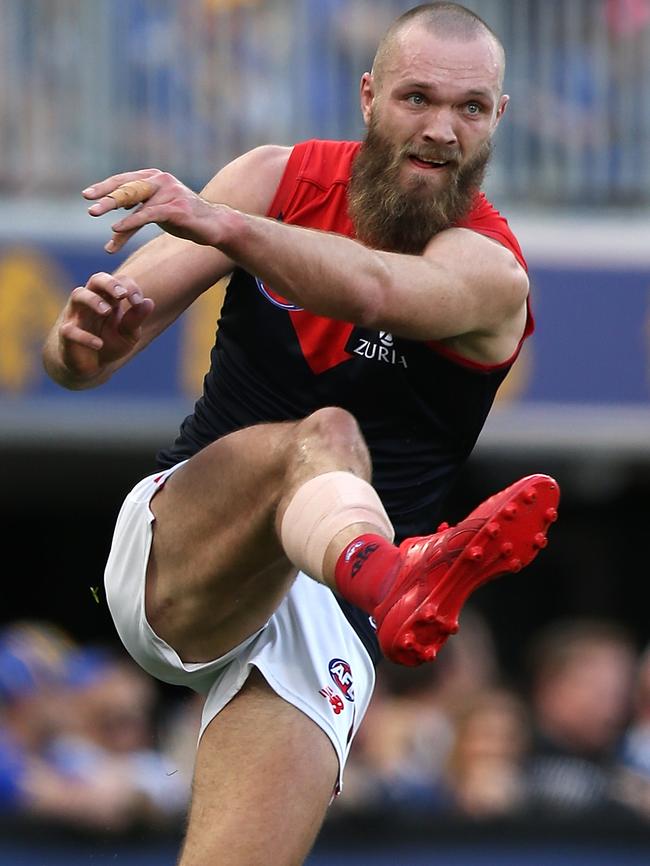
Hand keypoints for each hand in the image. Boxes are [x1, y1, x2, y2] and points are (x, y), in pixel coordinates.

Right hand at [57, 271, 153, 379]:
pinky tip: (99, 344)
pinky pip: (70, 330)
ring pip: (78, 295)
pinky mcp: (66, 334)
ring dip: (93, 300)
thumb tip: (149, 302)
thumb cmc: (110, 343)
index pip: (119, 281)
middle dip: (109, 283)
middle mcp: (91, 302)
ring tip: (107, 311)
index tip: (138, 302)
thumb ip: (136, 319)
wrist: (91, 366)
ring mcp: (76, 315)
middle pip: (96, 279)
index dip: (130, 287)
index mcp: (109, 299)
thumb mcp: (129, 334)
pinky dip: (84, 337)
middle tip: (122, 294)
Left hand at [83, 168, 222, 252]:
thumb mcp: (157, 214)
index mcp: (154, 178)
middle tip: (89, 205)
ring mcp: (170, 192)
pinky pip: (148, 214)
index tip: (87, 195)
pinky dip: (131, 221)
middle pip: (127, 187)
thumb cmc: (184, 219)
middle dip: (106, 196)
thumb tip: (113, 222)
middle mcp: (161, 180)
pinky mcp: (176, 208)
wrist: (214, 225)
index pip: (124, 180)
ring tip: (96, 215)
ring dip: (113, 209)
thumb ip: (137, 212)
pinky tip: (116, 228)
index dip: (105, 187)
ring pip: (136, 202)